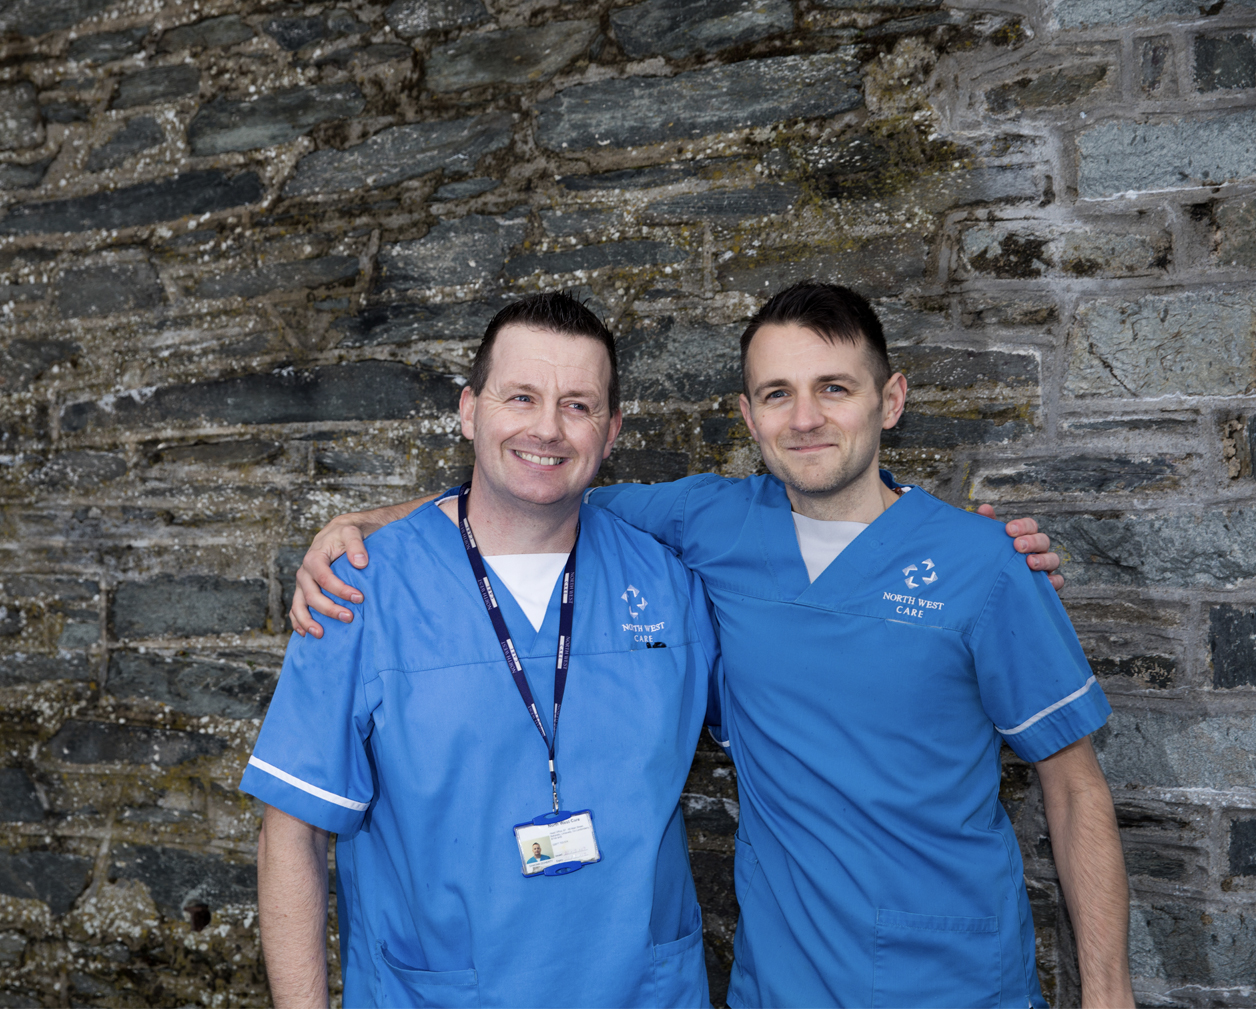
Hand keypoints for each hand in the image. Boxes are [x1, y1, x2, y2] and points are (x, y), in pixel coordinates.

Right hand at [289, 515, 370, 637]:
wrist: (339, 532)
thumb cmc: (346, 533)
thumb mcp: (352, 532)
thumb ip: (356, 545)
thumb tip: (360, 563)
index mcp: (314, 558)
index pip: (324, 578)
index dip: (340, 590)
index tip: (359, 598)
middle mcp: (304, 572)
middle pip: (312, 595)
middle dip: (329, 609)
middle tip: (350, 618)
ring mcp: (302, 584)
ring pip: (298, 605)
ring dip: (308, 621)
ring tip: (321, 634)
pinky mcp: (303, 591)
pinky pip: (295, 609)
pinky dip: (298, 622)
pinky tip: (306, 634)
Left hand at [977, 504, 1063, 591]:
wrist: (989, 585)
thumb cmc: (991, 558)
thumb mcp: (986, 542)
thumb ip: (986, 524)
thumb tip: (985, 508)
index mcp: (1024, 537)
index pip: (1030, 526)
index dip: (1022, 526)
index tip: (1009, 530)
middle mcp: (1037, 550)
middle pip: (1043, 540)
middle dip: (1032, 541)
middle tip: (1017, 546)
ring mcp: (1043, 567)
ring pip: (1053, 559)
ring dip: (1043, 559)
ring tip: (1029, 562)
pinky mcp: (1045, 584)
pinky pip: (1058, 581)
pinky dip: (1054, 581)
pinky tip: (1045, 581)